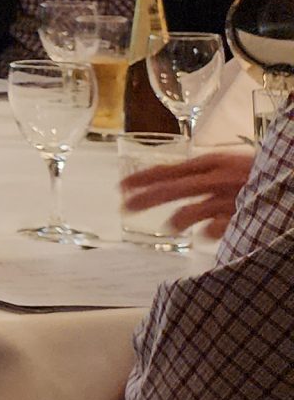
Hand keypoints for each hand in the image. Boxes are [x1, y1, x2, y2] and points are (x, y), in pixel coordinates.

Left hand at [120, 150, 254, 238]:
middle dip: (147, 198)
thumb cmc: (263, 171)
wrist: (290, 174)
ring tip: (169, 227)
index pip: (170, 170)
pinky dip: (209, 230)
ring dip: (178, 219)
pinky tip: (204, 235)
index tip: (122, 186)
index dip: (145, 178)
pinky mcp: (243, 212)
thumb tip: (188, 193)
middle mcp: (217, 178)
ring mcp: (229, 196)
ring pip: (192, 209)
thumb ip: (209, 177)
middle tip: (125, 208)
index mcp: (212, 163)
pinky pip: (218, 225)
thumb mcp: (234, 166)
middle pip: (173, 188)